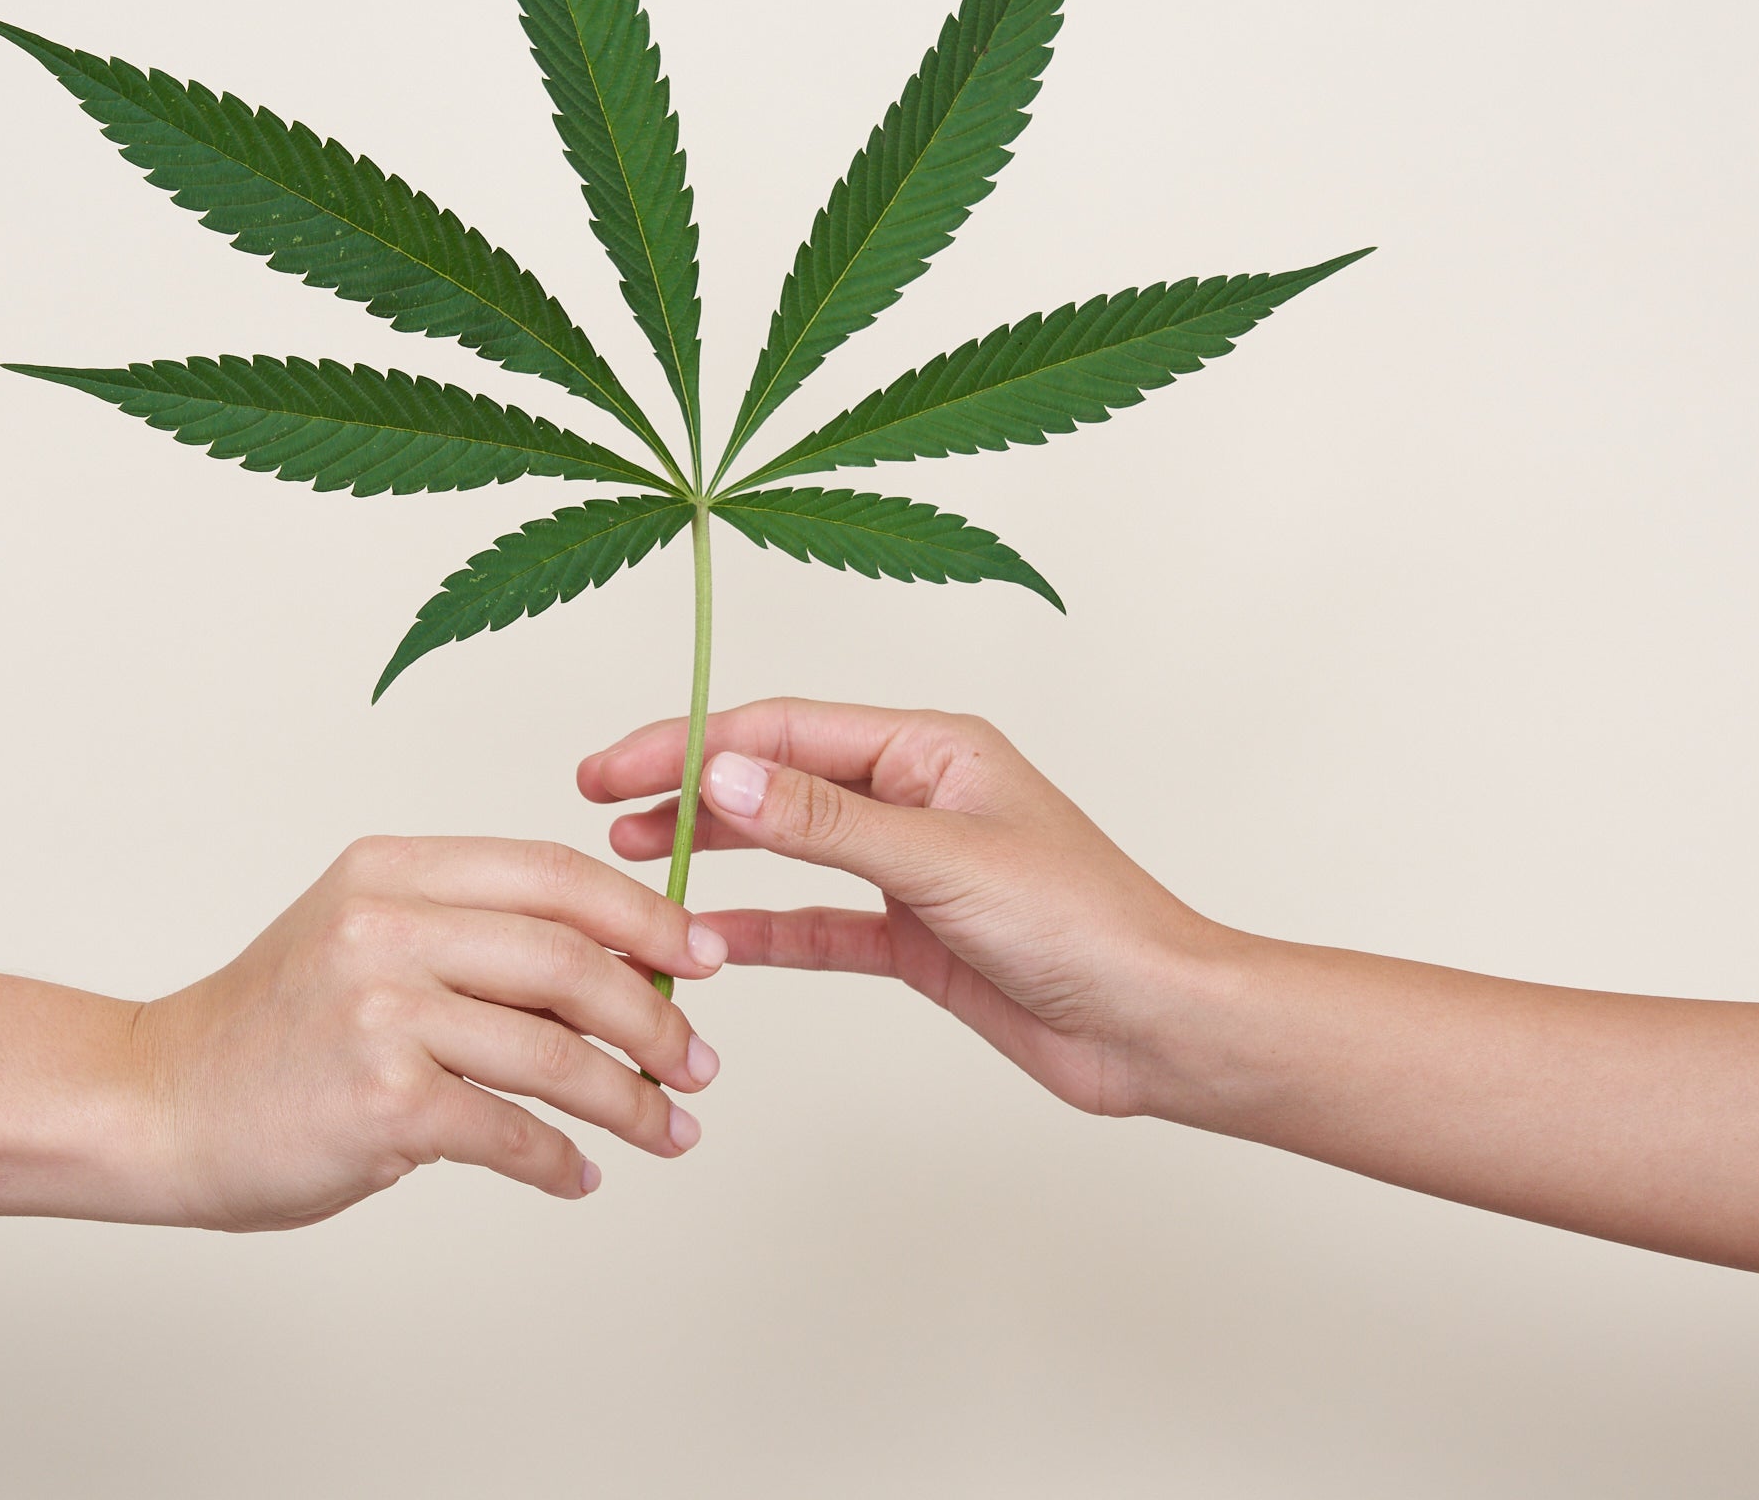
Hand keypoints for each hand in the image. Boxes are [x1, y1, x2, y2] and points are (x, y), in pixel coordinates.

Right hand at [133, 836, 726, 1228]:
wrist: (157, 1103)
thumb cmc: (271, 1030)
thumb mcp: (363, 936)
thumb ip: (469, 935)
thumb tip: (613, 967)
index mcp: (395, 870)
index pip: (554, 872)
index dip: (645, 914)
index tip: (702, 957)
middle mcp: (389, 926)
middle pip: (571, 959)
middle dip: (656, 1016)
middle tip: (699, 1062)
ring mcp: (383, 1012)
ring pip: (556, 1051)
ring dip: (630, 1100)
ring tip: (670, 1129)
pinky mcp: (381, 1100)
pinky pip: (509, 1131)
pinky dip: (560, 1161)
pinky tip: (581, 1174)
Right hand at [580, 700, 1233, 1120]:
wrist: (1158, 1026)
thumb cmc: (1087, 925)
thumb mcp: (942, 861)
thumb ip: (825, 820)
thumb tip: (722, 771)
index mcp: (932, 749)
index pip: (782, 731)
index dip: (688, 743)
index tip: (612, 768)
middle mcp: (918, 797)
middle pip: (777, 779)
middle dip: (686, 787)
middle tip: (601, 807)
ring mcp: (915, 869)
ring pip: (790, 848)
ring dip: (716, 853)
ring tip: (636, 863)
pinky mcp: (918, 939)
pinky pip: (819, 923)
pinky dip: (762, 928)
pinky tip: (706, 941)